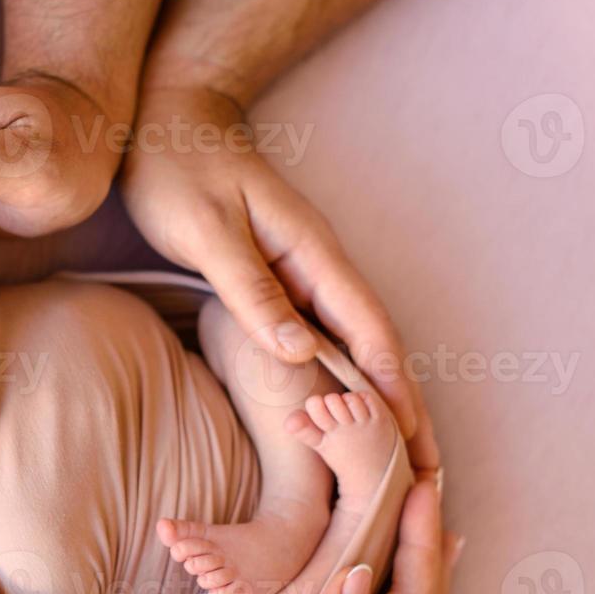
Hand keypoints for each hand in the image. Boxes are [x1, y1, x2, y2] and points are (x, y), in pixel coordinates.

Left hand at [120, 85, 438, 468]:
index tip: (414, 443)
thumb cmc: (179, 169)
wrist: (167, 120)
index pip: (370, 332)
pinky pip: (323, 336)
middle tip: (427, 473)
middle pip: (377, 346)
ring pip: (354, 345)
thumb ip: (252, 290)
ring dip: (378, 399)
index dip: (394, 391)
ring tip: (397, 457)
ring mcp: (304, 273)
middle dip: (404, 407)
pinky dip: (340, 377)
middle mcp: (320, 266)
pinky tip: (341, 409)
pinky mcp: (281, 279)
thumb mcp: (208, 231)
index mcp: (313, 253)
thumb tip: (300, 354)